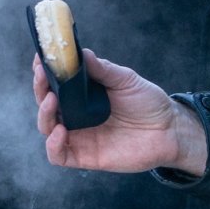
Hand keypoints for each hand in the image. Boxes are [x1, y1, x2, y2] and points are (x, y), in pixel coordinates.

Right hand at [34, 50, 207, 175]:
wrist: (169, 130)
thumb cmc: (147, 102)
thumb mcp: (126, 80)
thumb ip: (103, 69)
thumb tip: (82, 52)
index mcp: (82, 94)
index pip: (55, 82)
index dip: (44, 71)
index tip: (39, 58)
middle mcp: (76, 114)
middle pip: (46, 103)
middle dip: (40, 88)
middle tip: (42, 75)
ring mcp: (79, 135)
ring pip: (47, 127)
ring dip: (44, 114)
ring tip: (51, 100)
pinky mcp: (85, 156)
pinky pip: (58, 155)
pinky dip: (53, 145)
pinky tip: (60, 131)